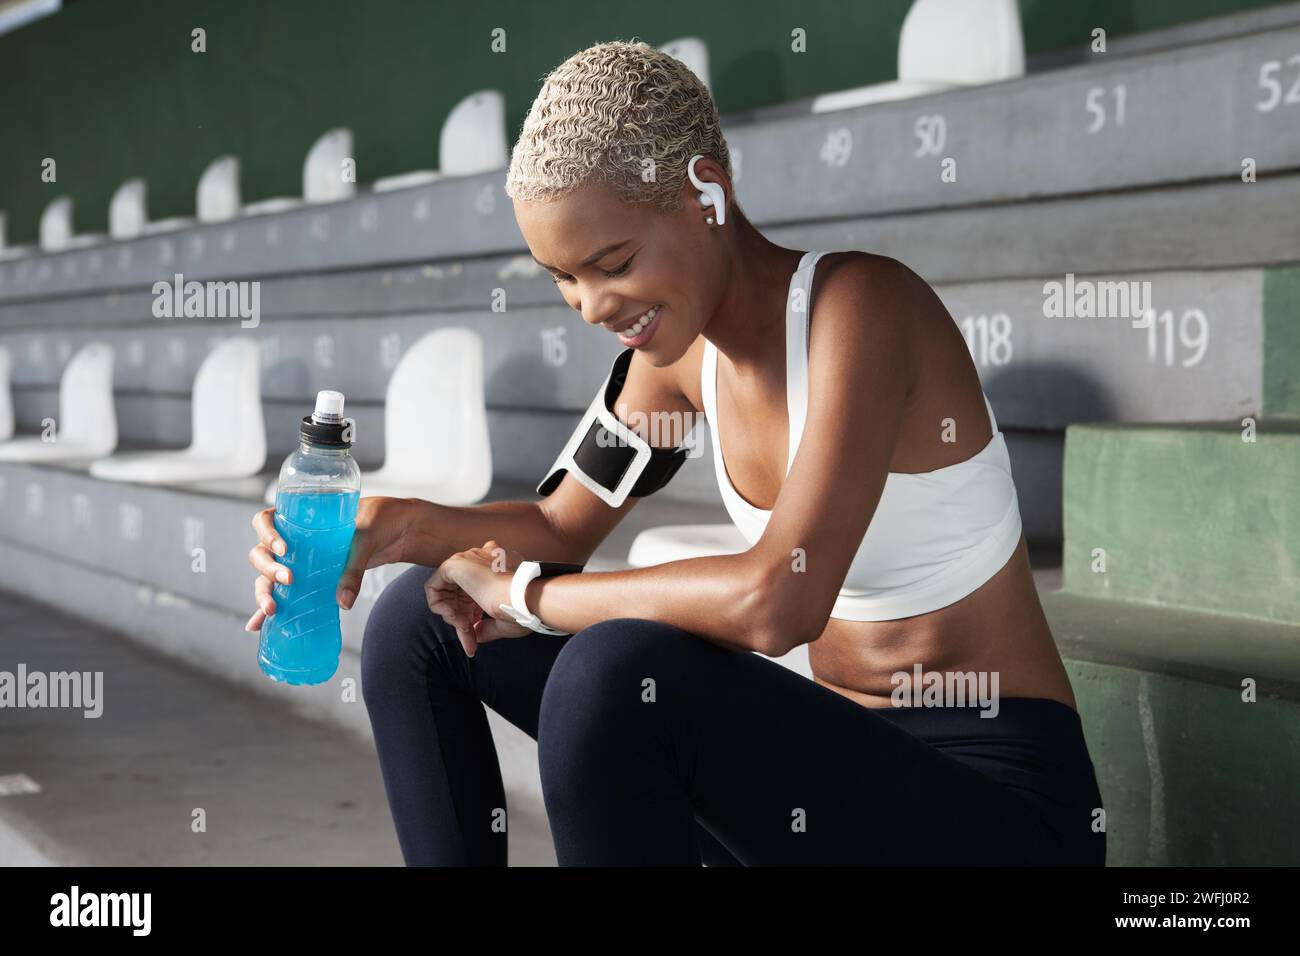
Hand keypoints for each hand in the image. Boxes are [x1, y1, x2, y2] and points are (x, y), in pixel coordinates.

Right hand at [245, 496, 412, 631]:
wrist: (397, 530)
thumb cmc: (378, 521)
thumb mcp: (365, 538)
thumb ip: (354, 568)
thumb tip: (343, 602)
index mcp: (298, 518)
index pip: (265, 521)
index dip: (267, 534)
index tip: (284, 549)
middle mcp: (292, 539)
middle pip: (262, 553)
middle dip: (268, 569)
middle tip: (289, 579)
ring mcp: (298, 561)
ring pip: (268, 575)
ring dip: (264, 592)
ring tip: (270, 610)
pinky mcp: (309, 580)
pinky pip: (284, 593)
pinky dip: (268, 608)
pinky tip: (260, 625)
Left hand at [424, 539, 531, 656]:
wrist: (525, 599)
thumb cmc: (522, 610)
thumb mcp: (503, 621)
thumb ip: (486, 626)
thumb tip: (475, 634)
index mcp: (498, 568)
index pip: (476, 591)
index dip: (473, 616)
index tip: (476, 634)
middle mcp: (482, 560)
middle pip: (460, 594)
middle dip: (462, 619)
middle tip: (470, 636)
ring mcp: (468, 560)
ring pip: (447, 591)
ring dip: (452, 615)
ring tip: (464, 626)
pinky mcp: (454, 565)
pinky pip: (433, 587)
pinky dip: (438, 606)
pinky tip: (453, 616)